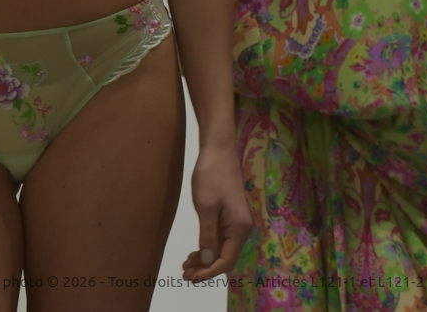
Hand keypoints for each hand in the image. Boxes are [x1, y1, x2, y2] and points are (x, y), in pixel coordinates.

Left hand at [182, 144, 252, 282]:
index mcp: (240, 228)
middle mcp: (242, 228)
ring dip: (205, 259)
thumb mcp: (206, 206)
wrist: (218, 149)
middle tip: (184, 273)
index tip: (191, 277)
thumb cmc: (211, 175)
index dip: (209, 272)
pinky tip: (195, 251)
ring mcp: (237, 222)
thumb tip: (208, 261)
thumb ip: (207, 235)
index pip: (227, 260)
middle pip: (225, 257)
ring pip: (222, 249)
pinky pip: (220, 238)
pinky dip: (208, 247)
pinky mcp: (230, 215)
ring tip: (186, 264)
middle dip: (205, 268)